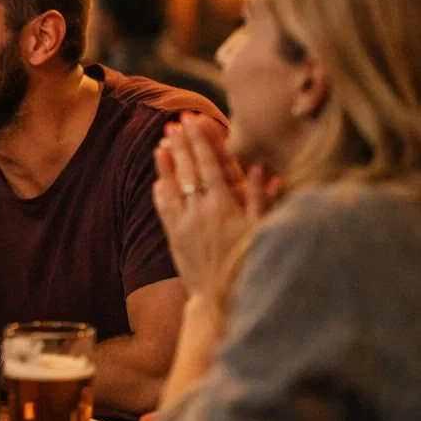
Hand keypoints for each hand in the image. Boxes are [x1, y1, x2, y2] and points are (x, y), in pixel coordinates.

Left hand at [150, 113, 280, 306]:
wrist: (223, 300)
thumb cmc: (250, 264)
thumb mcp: (262, 231)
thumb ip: (261, 199)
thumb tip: (261, 169)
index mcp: (224, 206)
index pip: (210, 164)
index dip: (201, 140)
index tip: (195, 120)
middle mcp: (200, 211)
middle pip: (188, 169)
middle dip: (182, 143)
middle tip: (175, 122)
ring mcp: (184, 225)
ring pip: (171, 186)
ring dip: (166, 163)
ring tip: (161, 143)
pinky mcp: (174, 239)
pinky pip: (163, 210)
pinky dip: (160, 192)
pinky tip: (158, 180)